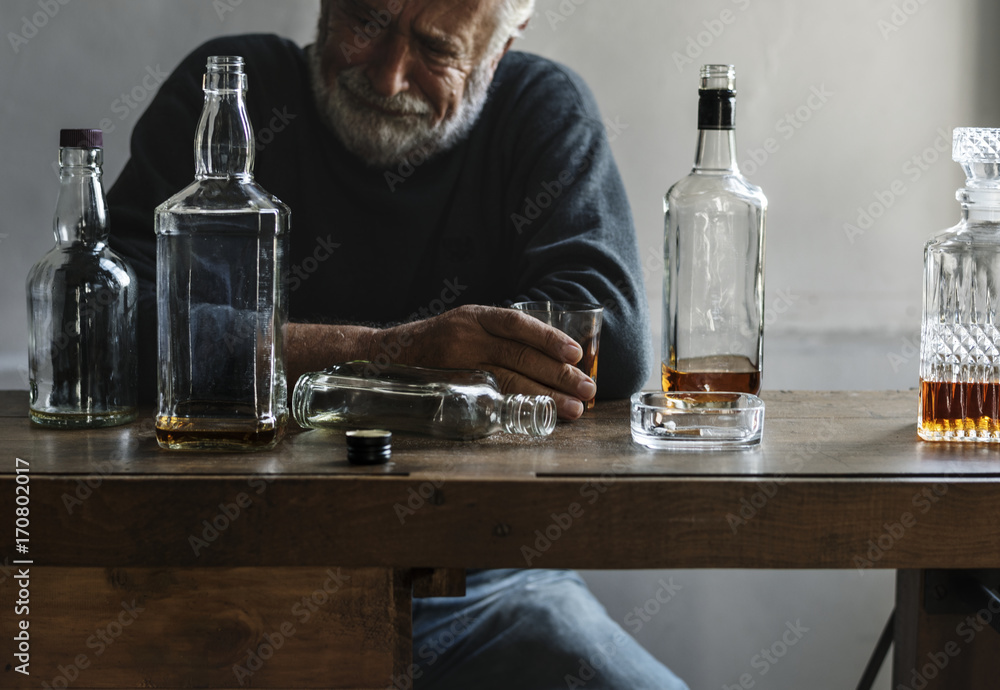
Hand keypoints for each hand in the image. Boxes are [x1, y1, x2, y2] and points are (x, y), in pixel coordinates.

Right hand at [376, 305, 595, 418]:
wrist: (388, 356)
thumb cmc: (437, 343)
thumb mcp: (466, 327)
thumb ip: (498, 336)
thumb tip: (551, 357)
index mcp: (475, 317)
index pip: (516, 324)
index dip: (548, 338)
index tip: (575, 353)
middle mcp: (466, 336)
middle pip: (519, 355)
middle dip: (558, 374)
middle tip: (585, 390)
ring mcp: (457, 364)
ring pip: (509, 379)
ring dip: (546, 396)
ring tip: (572, 409)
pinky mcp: (452, 388)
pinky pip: (490, 398)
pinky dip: (518, 406)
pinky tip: (539, 415)